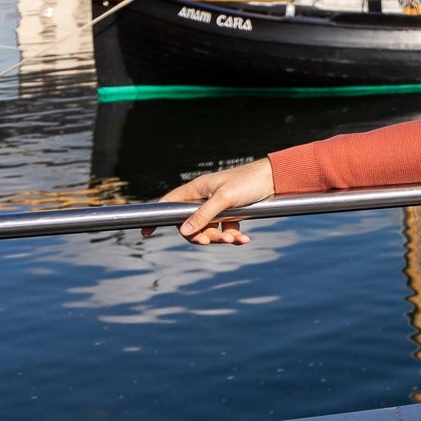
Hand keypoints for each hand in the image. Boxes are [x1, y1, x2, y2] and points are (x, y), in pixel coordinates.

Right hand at [142, 158, 275, 244]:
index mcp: (196, 190)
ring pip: (209, 231)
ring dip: (220, 238)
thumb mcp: (224, 198)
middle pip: (191, 225)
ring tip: (235, 238)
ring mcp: (217, 208)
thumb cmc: (247, 182)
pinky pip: (225, 231)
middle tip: (213, 241)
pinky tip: (244, 239)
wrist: (275, 180)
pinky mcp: (231, 214)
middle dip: (202, 235)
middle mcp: (203, 199)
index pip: (169, 205)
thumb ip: (203, 214)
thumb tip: (183, 231)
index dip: (157, 218)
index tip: (145, 232)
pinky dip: (233, 237)